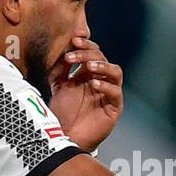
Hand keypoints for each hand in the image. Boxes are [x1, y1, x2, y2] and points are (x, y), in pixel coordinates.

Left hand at [48, 37, 123, 151]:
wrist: (65, 138)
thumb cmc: (63, 114)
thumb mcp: (58, 87)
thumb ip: (60, 70)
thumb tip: (62, 50)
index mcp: (88, 74)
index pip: (92, 52)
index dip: (85, 44)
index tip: (74, 38)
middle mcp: (100, 81)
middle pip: (102, 59)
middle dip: (87, 53)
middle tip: (73, 53)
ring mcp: (108, 94)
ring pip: (115, 72)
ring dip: (103, 66)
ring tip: (88, 66)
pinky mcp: (114, 108)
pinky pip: (116, 93)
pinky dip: (106, 86)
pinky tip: (94, 84)